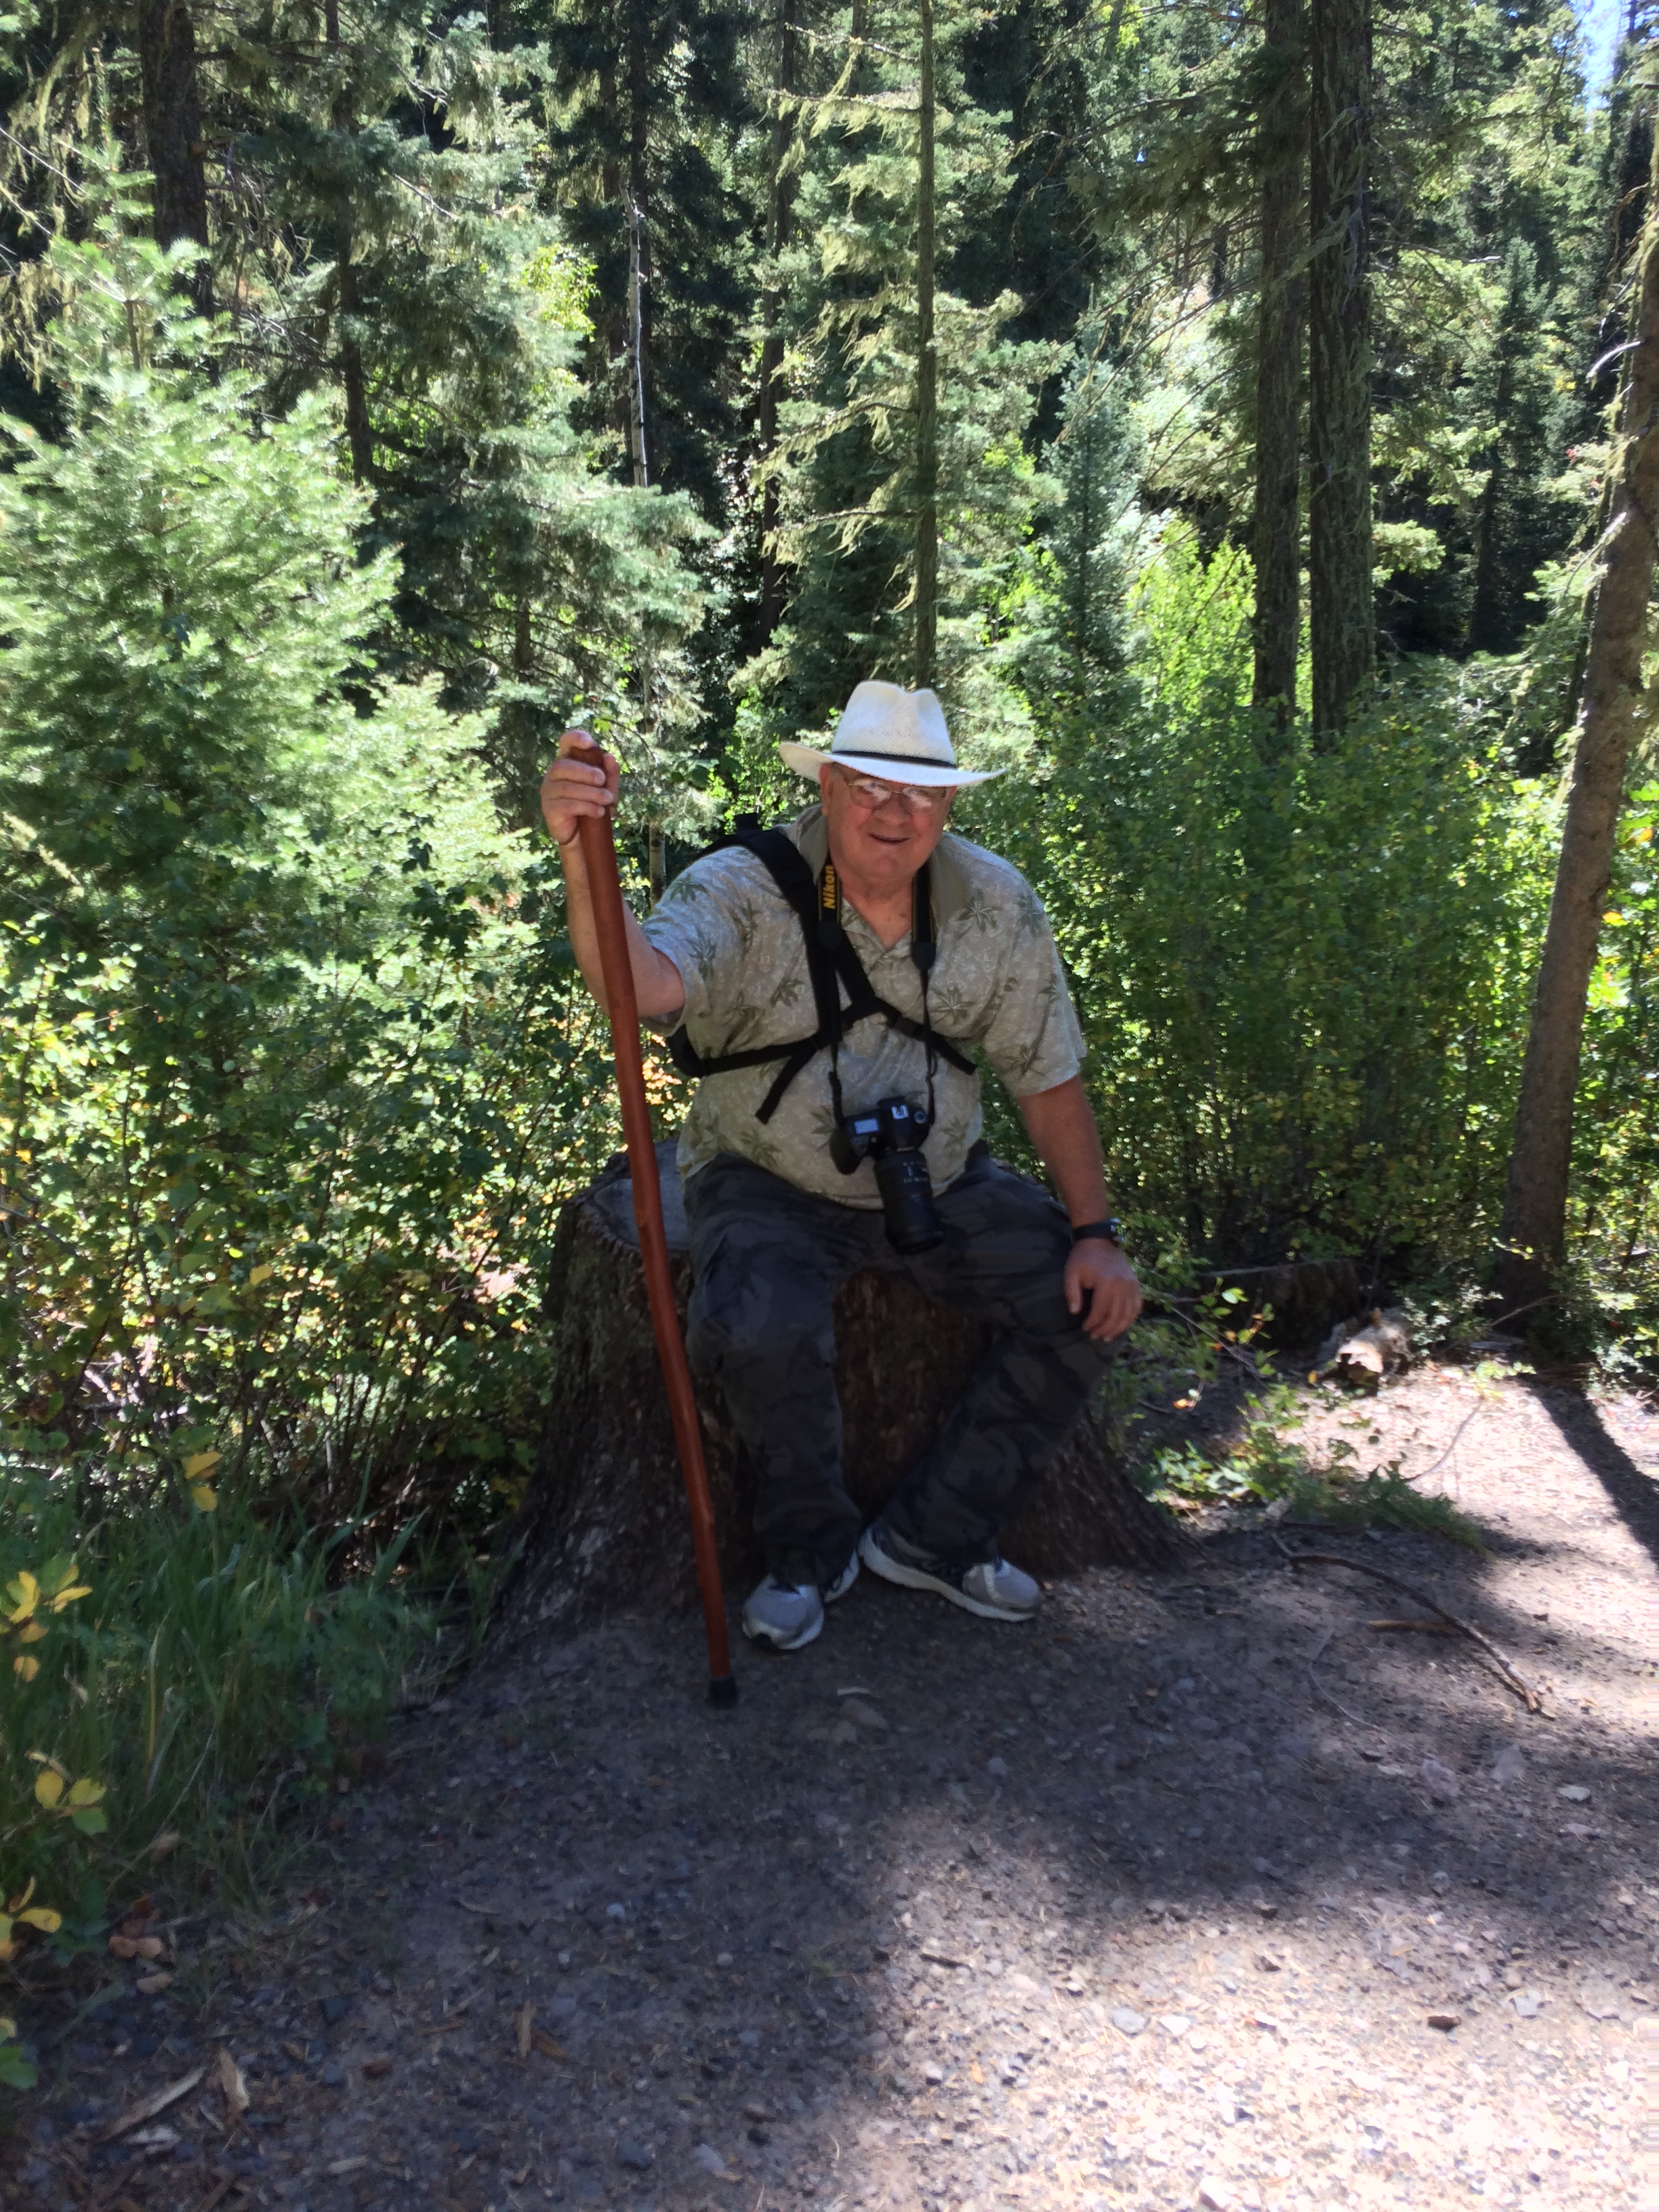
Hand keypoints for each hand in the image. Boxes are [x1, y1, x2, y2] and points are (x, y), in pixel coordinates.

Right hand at [540, 730, 618, 849]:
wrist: (584, 837)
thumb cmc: (593, 807)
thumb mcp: (607, 790)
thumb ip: (610, 774)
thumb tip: (609, 757)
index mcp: (568, 763)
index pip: (565, 743)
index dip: (574, 738)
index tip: (589, 743)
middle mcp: (553, 775)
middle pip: (562, 765)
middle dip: (585, 772)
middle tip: (602, 780)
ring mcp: (548, 791)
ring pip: (566, 787)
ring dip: (590, 793)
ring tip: (607, 800)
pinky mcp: (548, 809)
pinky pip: (565, 804)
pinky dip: (585, 806)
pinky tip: (598, 812)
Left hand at [1066, 1239, 1141, 1341]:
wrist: (1099, 1240)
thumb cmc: (1083, 1257)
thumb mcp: (1071, 1273)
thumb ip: (1071, 1293)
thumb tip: (1074, 1312)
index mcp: (1107, 1283)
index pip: (1101, 1310)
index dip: (1093, 1323)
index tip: (1085, 1328)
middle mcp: (1123, 1286)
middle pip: (1116, 1315)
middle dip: (1105, 1329)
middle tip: (1095, 1336)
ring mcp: (1132, 1285)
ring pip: (1128, 1314)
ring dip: (1118, 1328)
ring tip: (1108, 1336)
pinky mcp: (1135, 1284)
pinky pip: (1137, 1305)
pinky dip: (1131, 1317)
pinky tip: (1122, 1325)